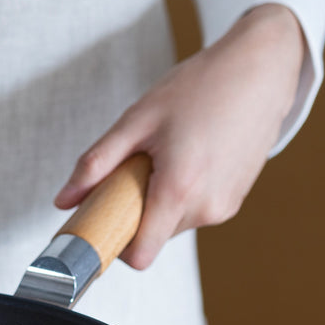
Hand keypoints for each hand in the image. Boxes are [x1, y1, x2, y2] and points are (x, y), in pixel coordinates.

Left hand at [55, 3, 305, 268]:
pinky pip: (193, 211)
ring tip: (166, 158)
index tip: (102, 226)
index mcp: (179, 189)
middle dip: (135, 213)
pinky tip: (188, 158)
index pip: (140, 255)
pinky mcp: (235, 201)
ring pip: (172, 225)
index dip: (114, 247)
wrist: (261, 69)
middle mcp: (206, 207)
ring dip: (159, 202)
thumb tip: (63, 201)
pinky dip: (181, 195)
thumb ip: (96, 164)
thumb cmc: (200, 88)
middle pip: (152, 237)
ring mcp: (224, 207)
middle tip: (135, 172)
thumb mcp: (137, 121)